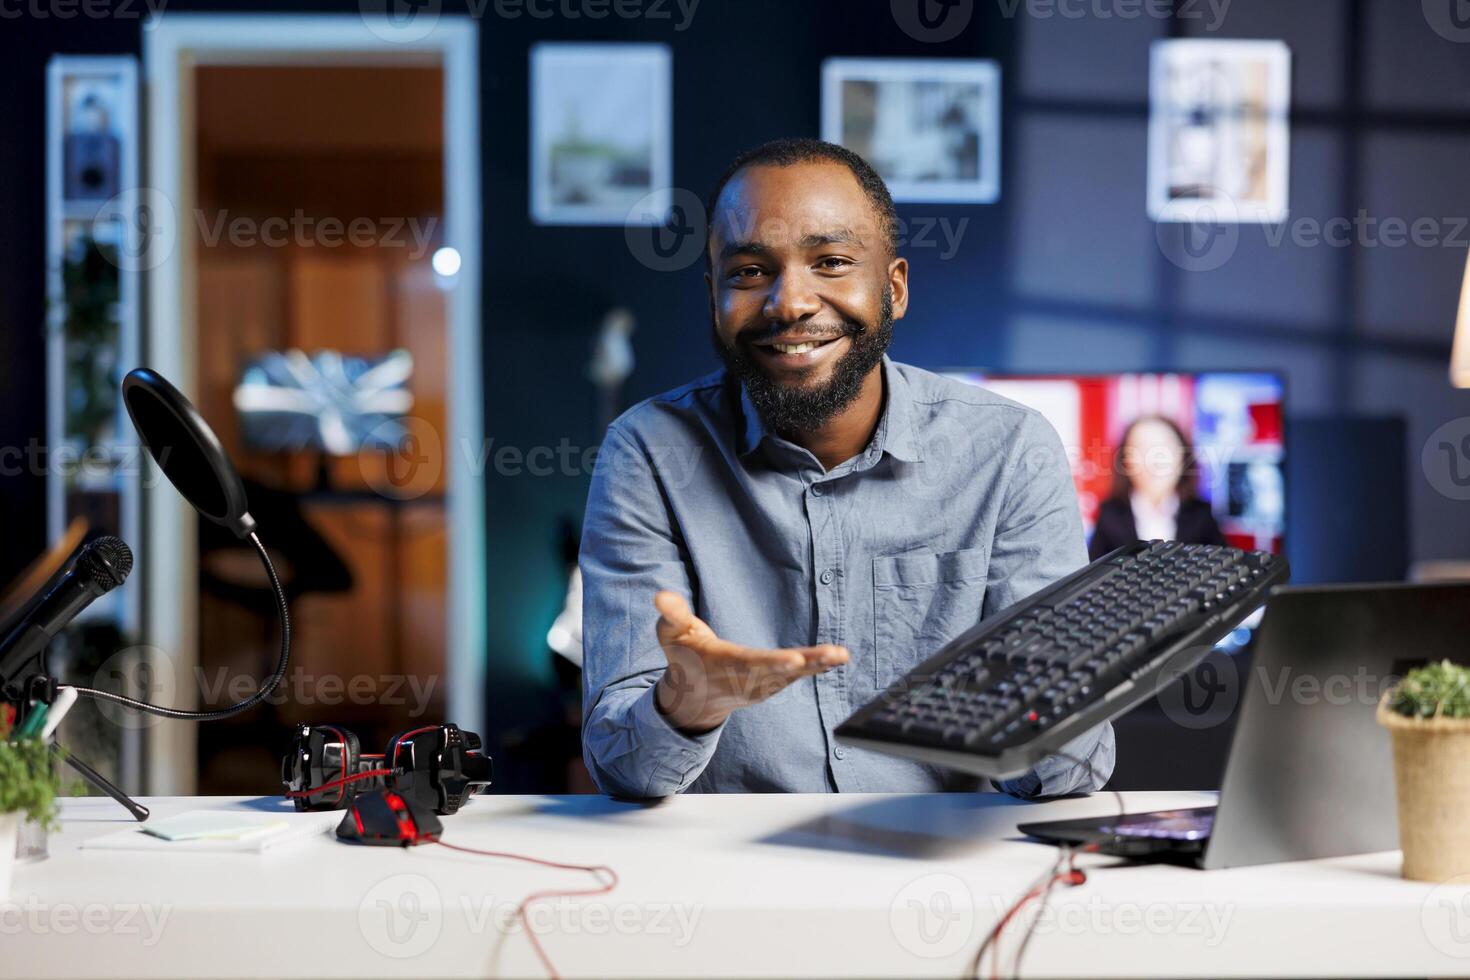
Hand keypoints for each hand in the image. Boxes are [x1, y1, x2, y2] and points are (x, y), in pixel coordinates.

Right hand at [652, 591, 848, 734]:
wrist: (691, 698)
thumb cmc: (683, 657)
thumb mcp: (671, 634)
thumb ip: (671, 614)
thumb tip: (661, 596)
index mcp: (722, 665)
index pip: (749, 664)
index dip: (772, 663)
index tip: (795, 660)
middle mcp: (745, 679)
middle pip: (778, 672)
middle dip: (805, 665)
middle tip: (832, 656)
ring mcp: (760, 686)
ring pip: (792, 677)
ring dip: (818, 666)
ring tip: (841, 655)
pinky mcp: (772, 685)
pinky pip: (797, 677)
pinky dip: (817, 668)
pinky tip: (838, 657)